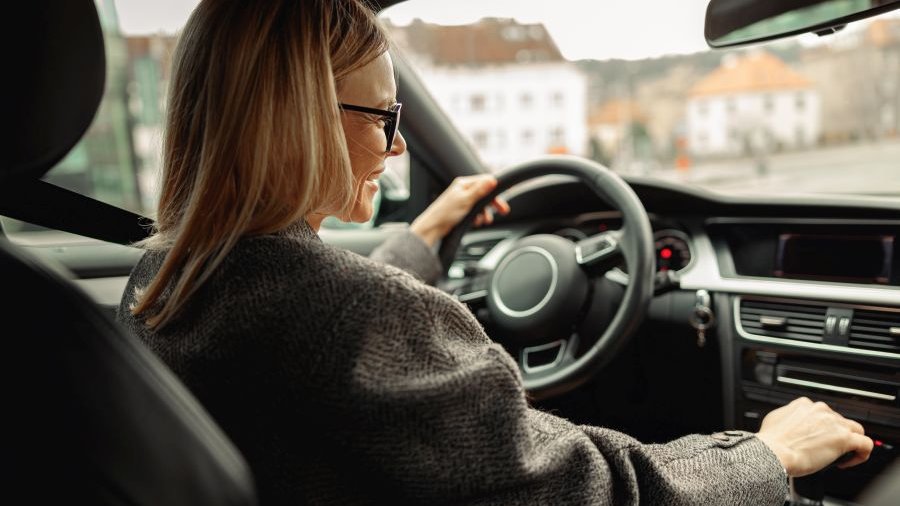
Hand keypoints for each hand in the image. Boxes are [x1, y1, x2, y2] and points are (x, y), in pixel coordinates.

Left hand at [410, 175, 510, 246]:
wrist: (433, 228)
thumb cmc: (445, 213)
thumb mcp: (466, 200)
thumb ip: (480, 190)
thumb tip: (492, 180)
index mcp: (464, 184)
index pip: (485, 181)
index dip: (495, 188)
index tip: (505, 194)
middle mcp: (463, 190)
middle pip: (485, 194)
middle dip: (493, 203)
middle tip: (503, 211)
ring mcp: (462, 201)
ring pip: (481, 204)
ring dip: (485, 213)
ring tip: (485, 221)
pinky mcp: (461, 211)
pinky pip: (475, 212)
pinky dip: (478, 218)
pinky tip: (476, 223)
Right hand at [755, 397, 872, 476]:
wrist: (773, 452)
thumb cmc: (771, 441)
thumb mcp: (775, 419)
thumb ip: (788, 417)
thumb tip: (790, 423)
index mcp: (804, 405)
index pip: (822, 413)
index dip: (822, 428)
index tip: (817, 439)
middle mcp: (821, 410)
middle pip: (839, 420)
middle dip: (835, 435)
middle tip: (826, 449)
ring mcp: (834, 423)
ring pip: (855, 429)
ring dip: (850, 442)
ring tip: (840, 456)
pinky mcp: (844, 438)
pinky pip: (865, 444)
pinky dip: (861, 454)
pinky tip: (849, 462)